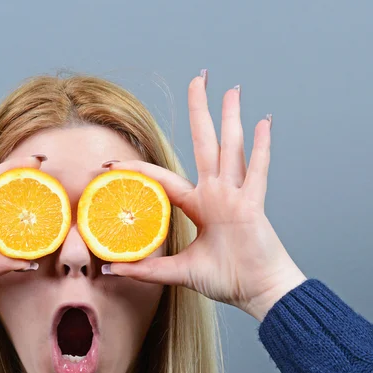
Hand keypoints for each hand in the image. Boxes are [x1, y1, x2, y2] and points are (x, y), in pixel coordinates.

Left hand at [102, 73, 306, 321]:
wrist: (257, 291)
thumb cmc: (226, 279)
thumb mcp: (178, 272)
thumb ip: (146, 269)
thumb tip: (109, 269)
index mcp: (200, 205)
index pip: (164, 180)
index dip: (139, 171)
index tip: (113, 162)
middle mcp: (217, 194)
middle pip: (205, 144)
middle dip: (200, 112)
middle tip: (198, 80)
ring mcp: (236, 196)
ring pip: (230, 149)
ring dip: (230, 118)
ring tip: (230, 89)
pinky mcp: (252, 206)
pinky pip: (256, 172)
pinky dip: (261, 147)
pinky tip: (263, 121)